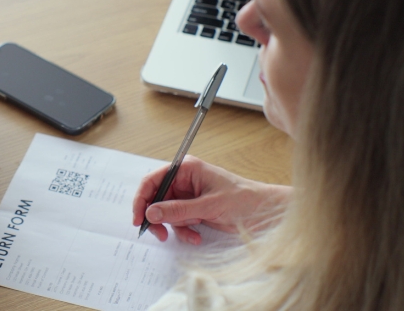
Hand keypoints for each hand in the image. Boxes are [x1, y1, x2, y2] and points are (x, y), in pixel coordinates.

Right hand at [132, 155, 289, 244]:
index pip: (153, 180)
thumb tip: (151, 213)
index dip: (142, 198)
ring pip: (166, 213)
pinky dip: (184, 231)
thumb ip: (178, 210)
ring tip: (190, 234)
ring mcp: (189, 196)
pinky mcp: (194, 210)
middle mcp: (184, 181)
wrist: (265, 213)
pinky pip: (178, 221)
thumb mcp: (209, 205)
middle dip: (157, 217)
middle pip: (156, 198)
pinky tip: (197, 236)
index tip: (138, 218)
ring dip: (174, 227)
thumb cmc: (244, 200)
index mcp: (186, 169)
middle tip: (158, 233)